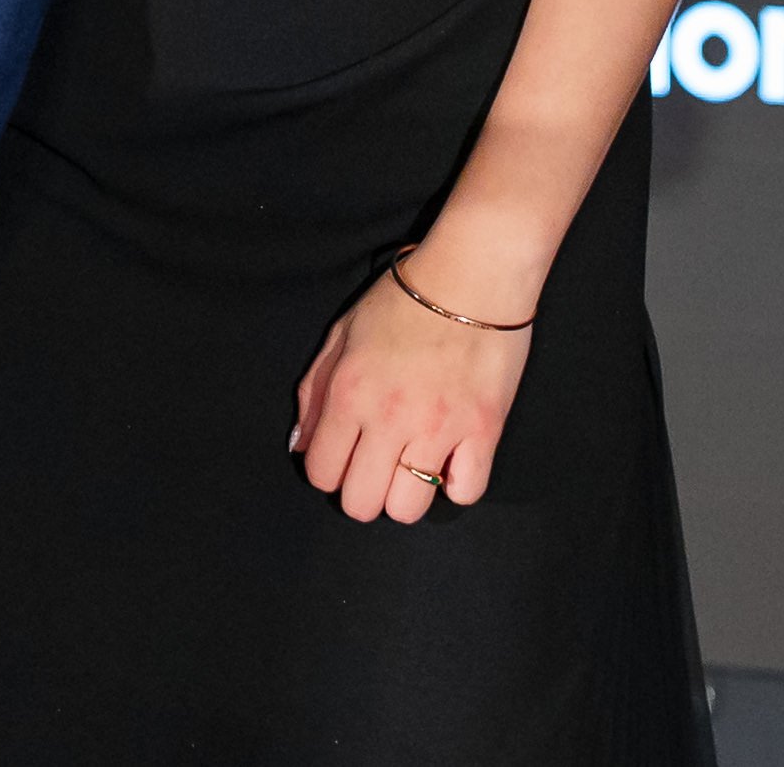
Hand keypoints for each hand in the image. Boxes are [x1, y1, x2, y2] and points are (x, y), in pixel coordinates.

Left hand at [290, 264, 530, 526]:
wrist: (473, 273)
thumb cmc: (405, 299)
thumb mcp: (343, 332)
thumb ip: (313, 391)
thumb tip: (300, 446)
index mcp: (349, 392)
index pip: (321, 473)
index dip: (329, 471)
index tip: (345, 456)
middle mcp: (388, 418)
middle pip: (360, 503)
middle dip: (363, 491)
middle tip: (378, 465)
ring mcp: (438, 428)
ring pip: (407, 509)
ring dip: (407, 494)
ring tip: (414, 463)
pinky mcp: (483, 431)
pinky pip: (465, 493)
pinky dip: (457, 484)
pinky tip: (452, 459)